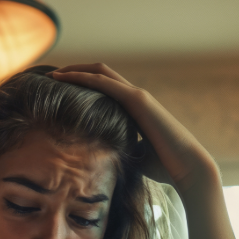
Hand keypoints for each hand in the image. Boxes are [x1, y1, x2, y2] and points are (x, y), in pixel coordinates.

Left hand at [49, 63, 220, 196]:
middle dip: (75, 71)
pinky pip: (105, 83)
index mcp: (133, 109)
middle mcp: (135, 97)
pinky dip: (84, 77)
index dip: (82, 84)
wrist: (187, 168)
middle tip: (51, 76)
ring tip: (53, 74)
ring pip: (100, 72)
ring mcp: (137, 96)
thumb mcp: (133, 156)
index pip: (103, 88)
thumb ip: (119, 150)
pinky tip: (65, 78)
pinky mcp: (138, 100)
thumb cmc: (164, 167)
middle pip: (100, 74)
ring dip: (75, 71)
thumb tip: (99, 160)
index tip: (59, 89)